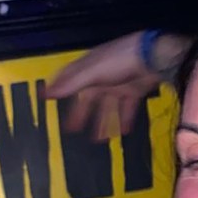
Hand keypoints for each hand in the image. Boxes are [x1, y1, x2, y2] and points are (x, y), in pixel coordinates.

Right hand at [45, 31, 189, 140]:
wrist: (152, 58)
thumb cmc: (119, 61)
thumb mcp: (92, 73)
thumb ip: (72, 84)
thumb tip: (47, 93)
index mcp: (88, 70)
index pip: (69, 79)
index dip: (58, 88)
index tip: (46, 99)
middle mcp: (101, 77)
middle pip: (87, 99)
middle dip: (80, 114)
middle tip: (71, 129)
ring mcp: (118, 85)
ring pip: (106, 107)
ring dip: (101, 123)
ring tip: (97, 139)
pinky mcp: (133, 92)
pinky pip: (126, 109)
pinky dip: (123, 120)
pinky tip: (121, 133)